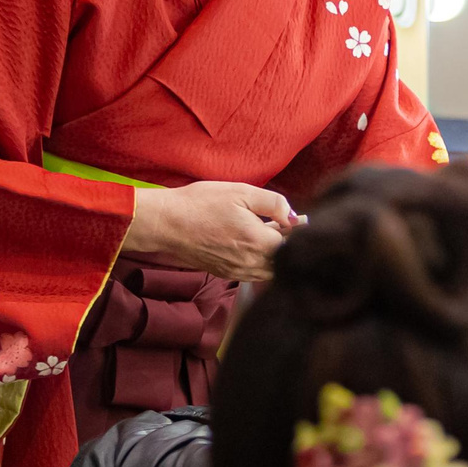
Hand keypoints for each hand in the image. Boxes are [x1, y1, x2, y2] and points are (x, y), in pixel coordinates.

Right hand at [124, 181, 301, 282]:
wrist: (167, 223)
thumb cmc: (202, 203)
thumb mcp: (241, 192)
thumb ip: (274, 204)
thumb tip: (294, 217)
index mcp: (257, 241)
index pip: (293, 244)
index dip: (298, 232)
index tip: (300, 220)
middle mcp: (250, 262)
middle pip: (283, 262)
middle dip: (288, 246)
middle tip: (282, 226)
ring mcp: (237, 271)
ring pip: (269, 271)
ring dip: (274, 256)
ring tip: (266, 234)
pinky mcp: (225, 273)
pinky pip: (253, 274)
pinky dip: (260, 263)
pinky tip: (251, 244)